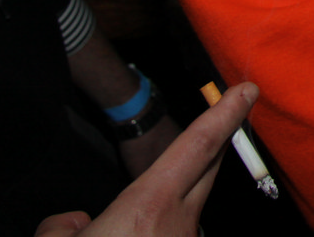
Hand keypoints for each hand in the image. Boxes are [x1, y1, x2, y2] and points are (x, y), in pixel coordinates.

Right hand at [35, 82, 258, 236]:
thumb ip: (65, 227)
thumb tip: (79, 224)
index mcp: (149, 205)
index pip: (197, 147)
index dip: (224, 114)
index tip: (247, 91)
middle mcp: (179, 226)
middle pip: (206, 173)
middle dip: (216, 145)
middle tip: (228, 116)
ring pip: (180, 221)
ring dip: (160, 220)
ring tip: (117, 234)